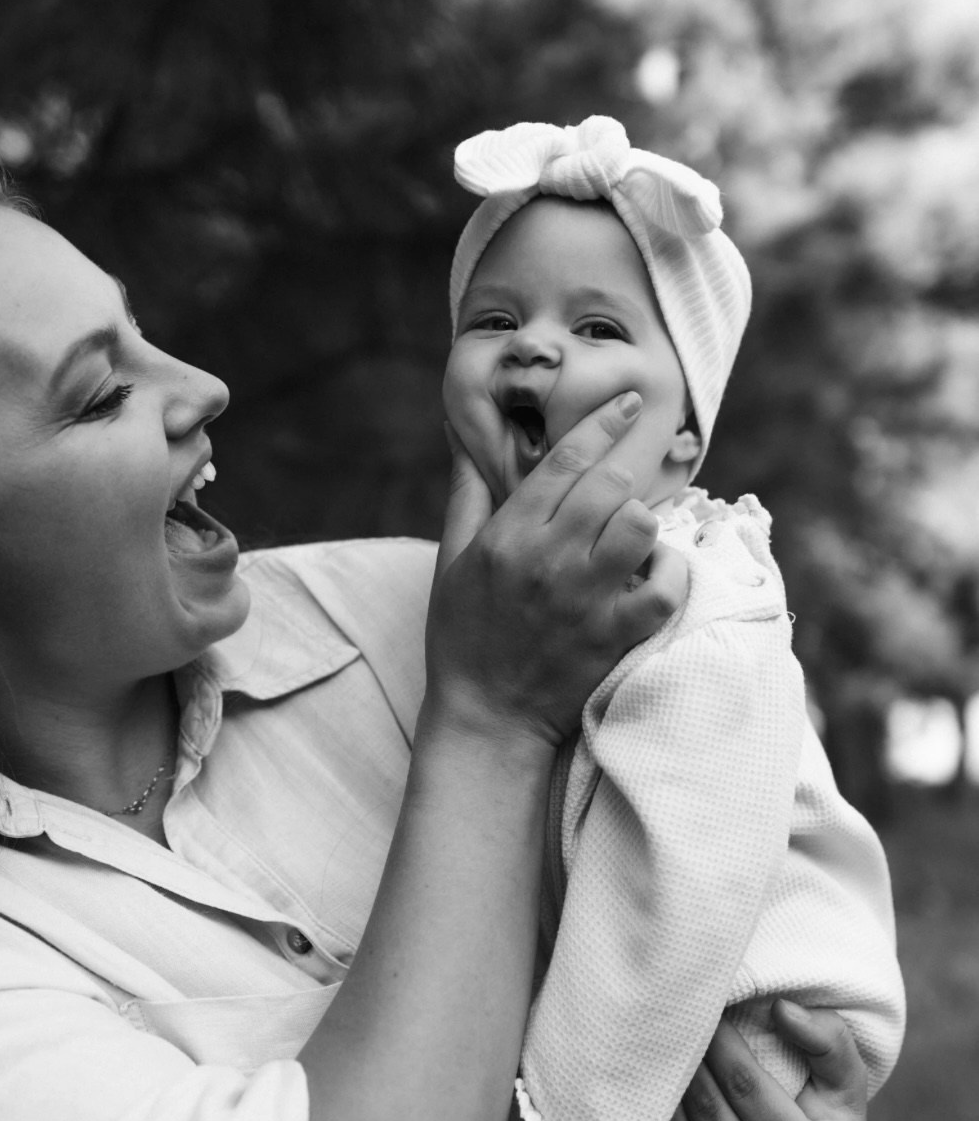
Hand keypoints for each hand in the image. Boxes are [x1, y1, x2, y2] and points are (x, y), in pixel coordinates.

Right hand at [426, 395, 687, 745]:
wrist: (485, 716)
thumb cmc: (462, 637)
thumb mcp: (451, 561)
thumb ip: (466, 494)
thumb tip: (462, 434)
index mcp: (507, 538)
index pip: (565, 461)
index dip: (602, 424)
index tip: (628, 404)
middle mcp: (548, 562)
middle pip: (609, 486)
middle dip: (628, 463)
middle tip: (638, 460)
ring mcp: (585, 601)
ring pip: (640, 527)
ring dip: (644, 519)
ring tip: (634, 527)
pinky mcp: (614, 636)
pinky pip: (664, 589)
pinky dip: (671, 572)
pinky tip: (658, 568)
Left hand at [638, 1003, 867, 1120]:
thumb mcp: (845, 1088)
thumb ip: (828, 1042)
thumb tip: (781, 1008)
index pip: (745, 1084)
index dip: (717, 1041)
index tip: (702, 1010)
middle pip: (707, 1110)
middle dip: (684, 1061)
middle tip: (669, 1026)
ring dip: (660, 1095)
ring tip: (654, 1058)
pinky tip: (644, 1104)